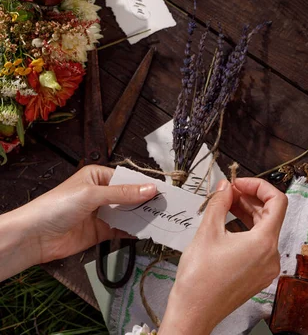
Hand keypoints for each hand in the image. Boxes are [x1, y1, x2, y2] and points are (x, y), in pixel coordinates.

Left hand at [0, 165, 156, 279]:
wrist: (33, 237)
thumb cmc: (56, 206)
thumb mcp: (92, 194)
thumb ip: (123, 193)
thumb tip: (151, 189)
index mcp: (97, 176)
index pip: (127, 179)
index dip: (145, 185)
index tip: (164, 192)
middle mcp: (100, 194)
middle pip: (130, 197)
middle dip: (146, 202)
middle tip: (167, 207)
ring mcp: (101, 213)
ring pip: (128, 214)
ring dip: (142, 217)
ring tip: (162, 220)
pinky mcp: (100, 232)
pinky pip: (122, 230)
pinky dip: (134, 231)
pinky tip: (146, 231)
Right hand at [160, 178, 287, 334]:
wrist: (193, 314)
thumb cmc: (199, 280)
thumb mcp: (207, 232)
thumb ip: (220, 203)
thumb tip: (225, 187)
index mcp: (264, 243)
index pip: (278, 201)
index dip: (260, 186)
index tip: (240, 183)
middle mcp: (272, 256)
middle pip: (270, 215)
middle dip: (250, 199)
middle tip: (228, 192)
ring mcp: (267, 267)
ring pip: (264, 230)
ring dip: (247, 214)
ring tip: (225, 205)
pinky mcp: (259, 275)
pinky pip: (259, 245)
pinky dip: (246, 231)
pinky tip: (228, 226)